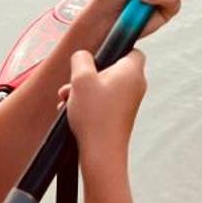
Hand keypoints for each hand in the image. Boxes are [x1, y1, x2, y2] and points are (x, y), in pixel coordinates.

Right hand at [58, 49, 145, 165]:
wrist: (101, 153)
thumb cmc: (94, 116)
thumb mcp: (81, 79)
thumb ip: (81, 59)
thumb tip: (83, 55)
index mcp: (132, 71)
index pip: (131, 49)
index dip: (113, 49)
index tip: (96, 58)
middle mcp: (135, 85)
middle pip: (111, 68)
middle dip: (87, 75)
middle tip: (73, 85)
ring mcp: (129, 102)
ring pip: (103, 86)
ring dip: (82, 90)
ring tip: (67, 101)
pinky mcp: (120, 115)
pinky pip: (103, 101)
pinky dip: (87, 103)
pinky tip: (70, 112)